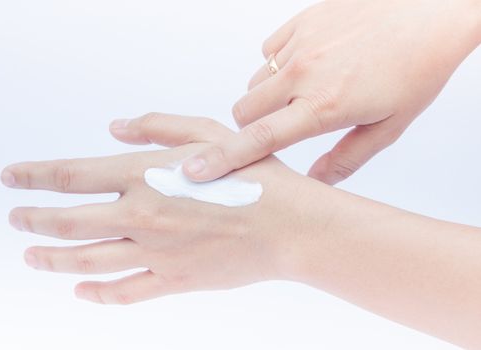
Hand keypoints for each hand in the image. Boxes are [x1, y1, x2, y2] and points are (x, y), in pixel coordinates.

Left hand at [1, 114, 319, 303]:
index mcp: (146, 176)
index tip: (12, 177)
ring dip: (51, 258)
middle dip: (33, 218)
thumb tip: (114, 128)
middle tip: (16, 217)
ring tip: (31, 254)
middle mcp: (142, 217)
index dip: (34, 176)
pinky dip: (97, 293)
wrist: (292, 226)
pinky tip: (80, 289)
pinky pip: (125, 293)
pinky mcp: (175, 281)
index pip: (71, 176)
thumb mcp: (208, 132)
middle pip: (67, 222)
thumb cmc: (257, 174)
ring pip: (87, 261)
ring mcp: (156, 254)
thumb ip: (156, 127)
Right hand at [178, 0, 480, 184]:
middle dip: (252, 126)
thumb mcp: (389, 126)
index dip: (222, 159)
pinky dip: (280, 65)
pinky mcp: (300, 21)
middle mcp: (303, 74)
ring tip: (306, 92)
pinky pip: (269, 52)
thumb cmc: (417, 69)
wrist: (432, 11)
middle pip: (242, 110)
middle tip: (281, 128)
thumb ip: (346, 158)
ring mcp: (299, 44)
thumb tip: (315, 183)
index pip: (258, 140)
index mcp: (323, 107)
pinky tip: (312, 63)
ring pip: (254, 83)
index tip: (193, 170)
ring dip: (268, 96)